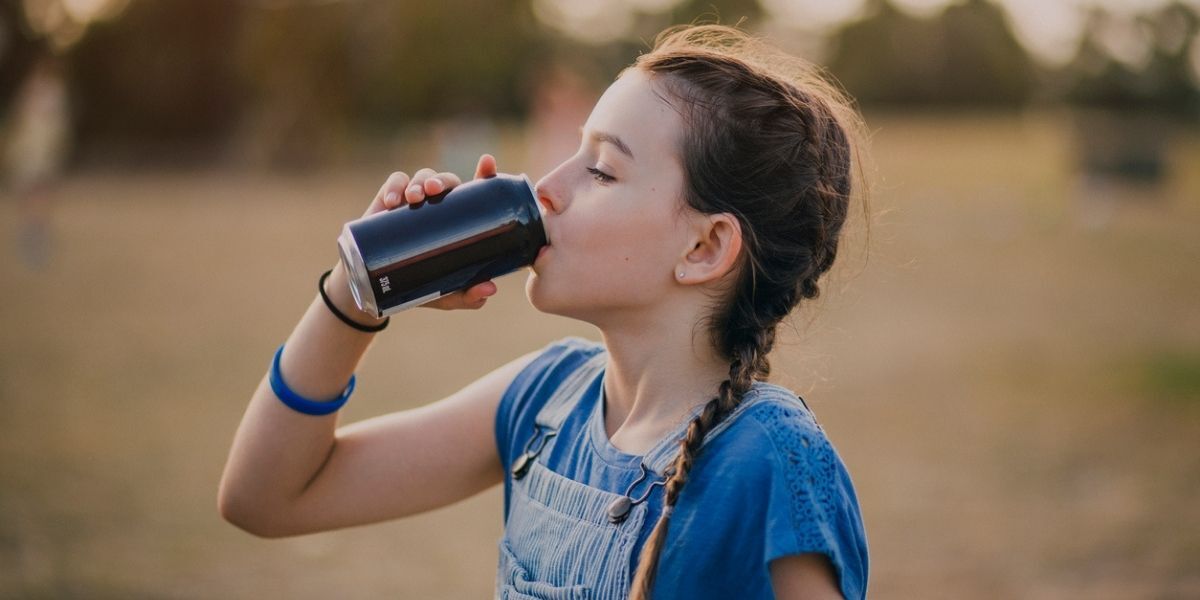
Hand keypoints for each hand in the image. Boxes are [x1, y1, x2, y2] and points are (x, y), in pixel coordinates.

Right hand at [361, 154, 500, 310]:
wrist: (377, 289)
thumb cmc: (420, 286)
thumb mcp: (446, 294)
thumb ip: (468, 295)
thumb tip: (489, 287)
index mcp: (459, 219)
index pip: (476, 192)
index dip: (484, 174)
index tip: (487, 162)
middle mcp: (438, 205)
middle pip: (447, 181)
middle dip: (443, 180)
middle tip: (435, 191)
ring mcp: (413, 201)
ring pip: (422, 177)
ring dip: (419, 182)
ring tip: (415, 197)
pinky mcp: (388, 201)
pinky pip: (394, 183)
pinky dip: (394, 187)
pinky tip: (391, 201)